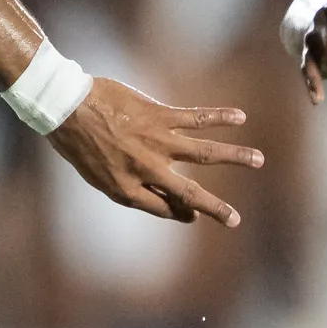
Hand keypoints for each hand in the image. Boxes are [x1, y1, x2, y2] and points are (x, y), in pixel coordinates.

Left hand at [48, 77, 264, 227]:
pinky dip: (219, 117)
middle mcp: (147, 170)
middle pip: (189, 193)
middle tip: (236, 220)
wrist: (66, 107)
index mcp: (128, 189)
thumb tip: (160, 198)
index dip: (182, 213)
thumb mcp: (97, 177)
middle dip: (215, 208)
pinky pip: (196, 117)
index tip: (194, 215)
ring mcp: (156, 142)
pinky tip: (240, 117)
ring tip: (259, 159)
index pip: (165, 208)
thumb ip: (128, 188)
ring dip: (235, 156)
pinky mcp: (159, 116)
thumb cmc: (78, 143)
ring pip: (204, 153)